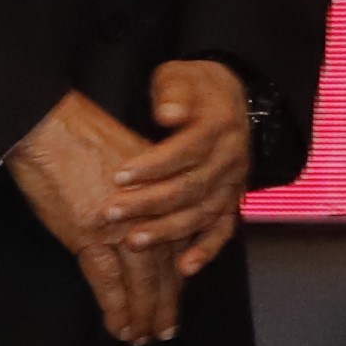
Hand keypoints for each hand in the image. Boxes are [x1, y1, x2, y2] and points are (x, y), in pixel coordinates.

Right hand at [5, 94, 179, 345]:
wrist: (50, 124)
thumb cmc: (84, 135)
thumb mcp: (130, 159)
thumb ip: (145, 192)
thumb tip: (146, 220)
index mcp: (163, 192)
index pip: (178, 242)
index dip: (179, 273)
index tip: (178, 296)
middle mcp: (150, 210)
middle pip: (165, 266)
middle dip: (166, 302)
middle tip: (166, 330)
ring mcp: (121, 224)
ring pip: (141, 279)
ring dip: (143, 311)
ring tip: (141, 336)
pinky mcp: (90, 234)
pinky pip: (107, 280)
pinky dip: (115, 306)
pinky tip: (119, 325)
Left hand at [109, 56, 252, 243]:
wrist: (227, 97)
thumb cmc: (193, 89)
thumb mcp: (180, 78)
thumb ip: (173, 93)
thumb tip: (168, 113)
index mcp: (220, 126)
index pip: (187, 149)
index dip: (153, 164)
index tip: (118, 175)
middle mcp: (233, 157)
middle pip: (192, 186)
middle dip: (149, 203)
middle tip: (111, 212)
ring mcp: (234, 182)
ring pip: (203, 212)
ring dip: (169, 231)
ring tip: (133, 241)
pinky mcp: (232, 199)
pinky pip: (224, 229)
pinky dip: (207, 250)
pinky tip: (185, 267)